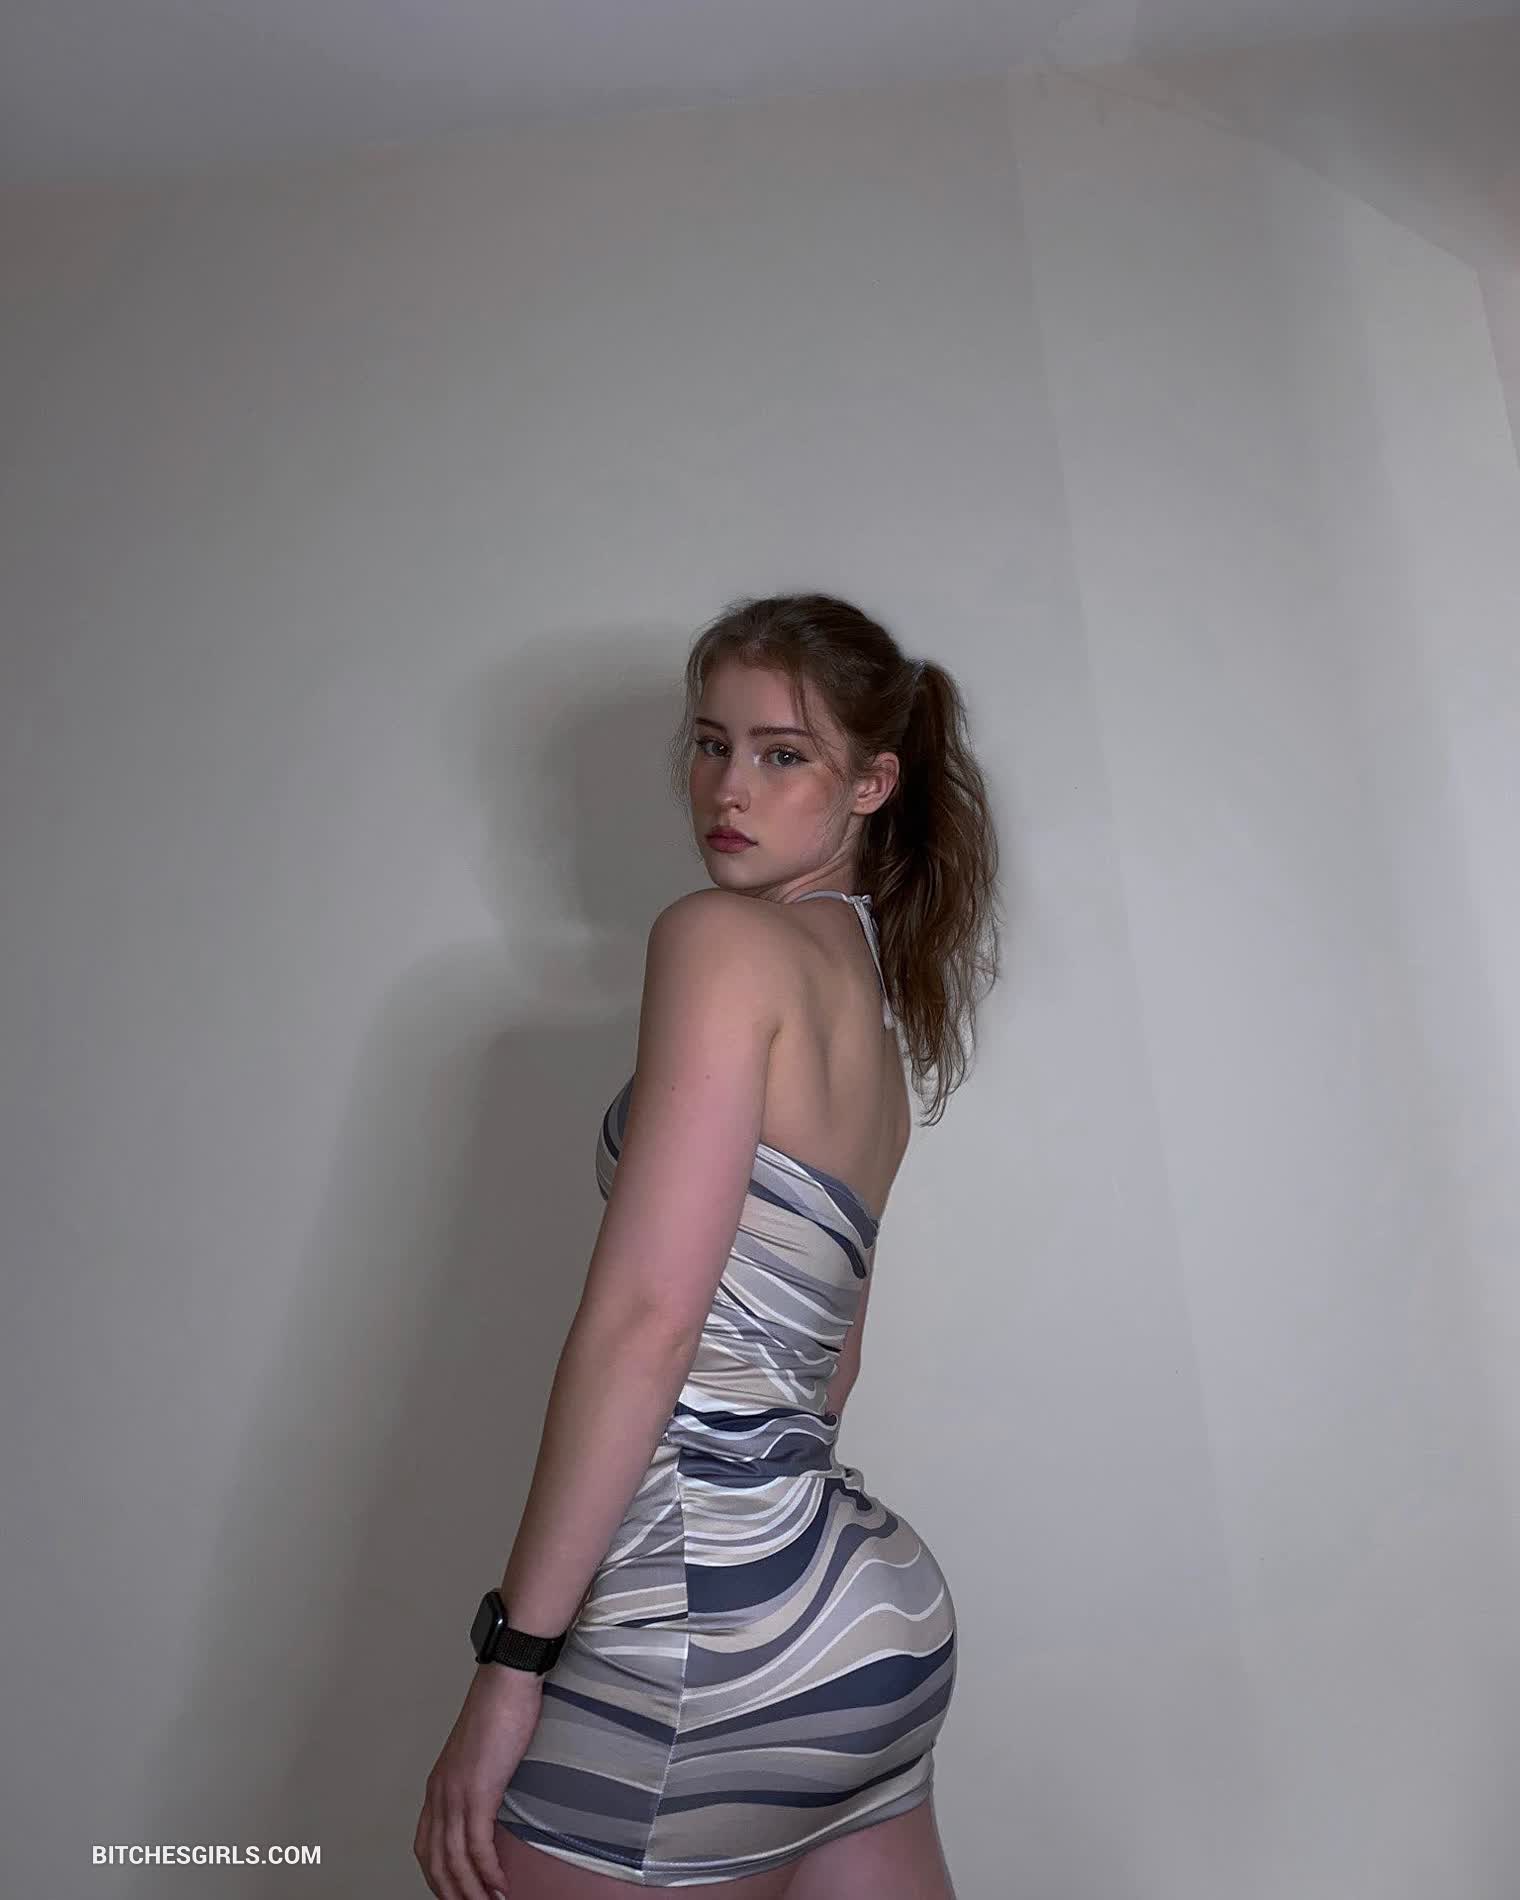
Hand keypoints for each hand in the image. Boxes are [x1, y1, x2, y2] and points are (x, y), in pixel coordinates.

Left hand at [414, 1665, 543, 1898]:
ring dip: (472, 1891)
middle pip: (436, 1861)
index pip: (426, 1846)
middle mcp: (440, 1794)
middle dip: (452, 1892)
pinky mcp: (479, 1792)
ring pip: (455, 1861)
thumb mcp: (480, 1755)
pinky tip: (499, 1885)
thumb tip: (489, 1806)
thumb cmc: (499, 1710)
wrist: (506, 1681)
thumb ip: (477, 1781)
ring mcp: (457, 1795)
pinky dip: (488, 1872)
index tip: (454, 1892)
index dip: (436, 1876)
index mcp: (438, 1786)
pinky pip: (477, 1847)